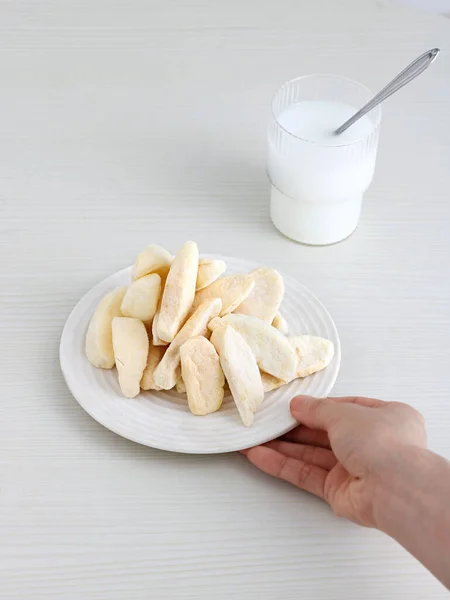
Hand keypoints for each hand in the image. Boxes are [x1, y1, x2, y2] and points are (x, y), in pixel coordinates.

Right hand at [241, 396, 426, 526]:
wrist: (394, 488)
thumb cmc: (381, 441)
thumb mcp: (345, 413)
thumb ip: (317, 409)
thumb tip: (297, 405)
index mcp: (383, 417)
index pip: (343, 408)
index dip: (316, 406)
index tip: (291, 404)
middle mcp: (370, 443)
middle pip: (323, 432)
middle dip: (292, 427)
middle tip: (265, 420)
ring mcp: (354, 468)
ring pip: (310, 454)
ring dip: (281, 446)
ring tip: (252, 437)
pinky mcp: (338, 491)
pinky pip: (305, 474)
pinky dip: (282, 465)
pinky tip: (258, 456)